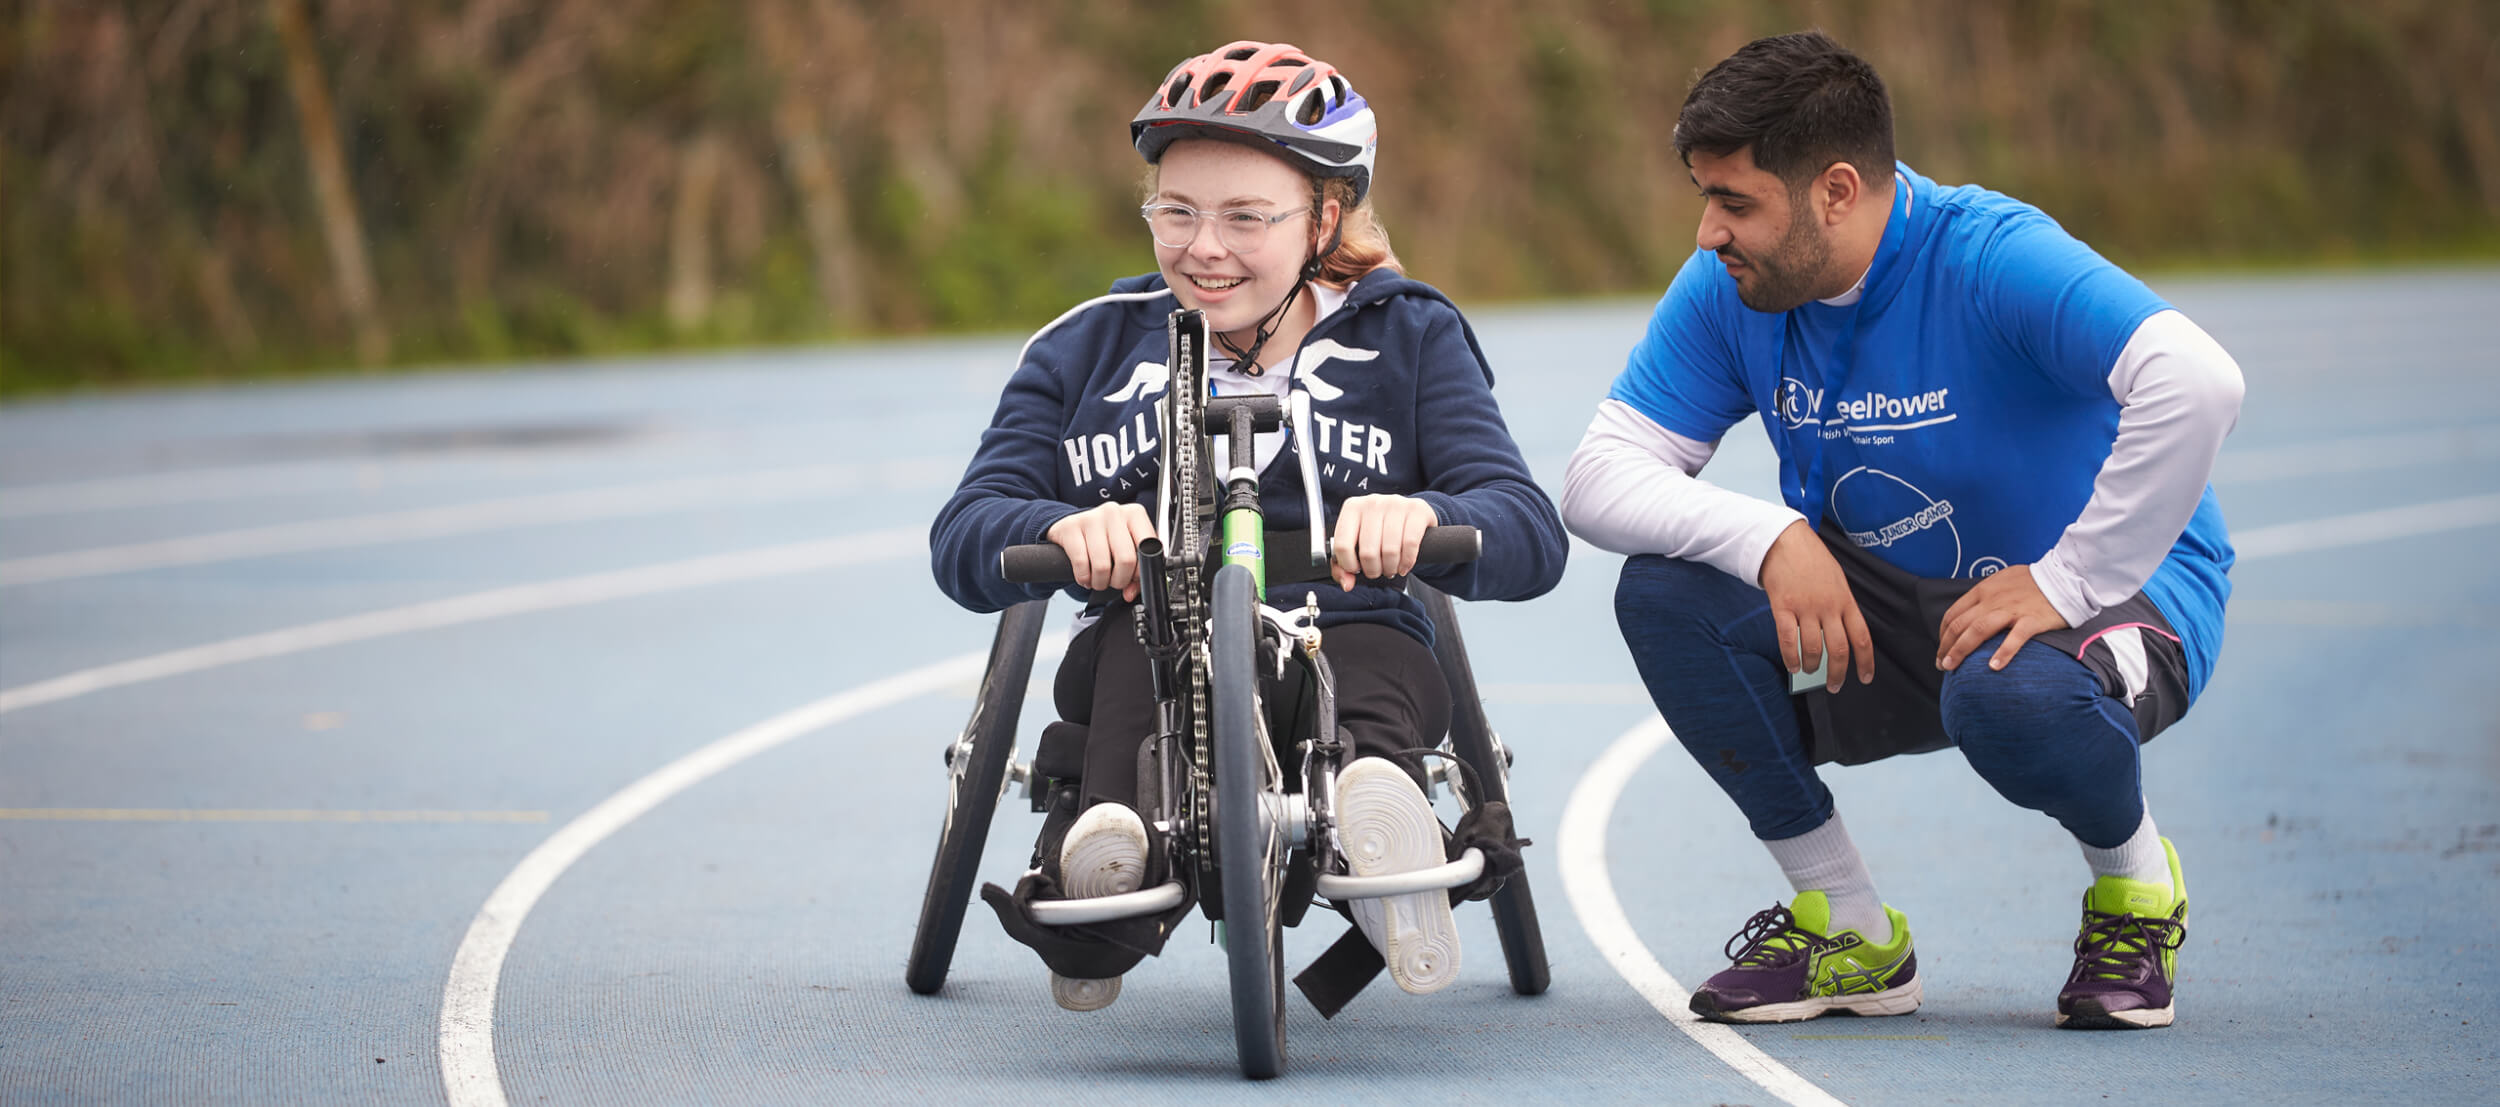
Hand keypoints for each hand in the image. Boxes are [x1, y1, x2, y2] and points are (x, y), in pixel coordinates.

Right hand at [1043, 501, 1155, 601]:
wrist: (1072, 529)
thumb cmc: (1104, 540)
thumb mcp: (1125, 549)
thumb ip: (1135, 572)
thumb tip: (1131, 592)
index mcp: (1134, 514)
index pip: (1147, 548)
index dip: (1140, 571)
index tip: (1133, 577)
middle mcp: (1114, 512)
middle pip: (1126, 559)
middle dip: (1120, 580)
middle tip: (1114, 581)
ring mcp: (1091, 518)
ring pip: (1103, 565)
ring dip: (1100, 582)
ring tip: (1098, 579)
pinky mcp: (1070, 527)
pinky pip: (1081, 563)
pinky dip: (1084, 577)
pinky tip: (1085, 575)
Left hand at [1328, 494, 1437, 590]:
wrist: (1411, 514)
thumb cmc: (1380, 530)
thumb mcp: (1359, 543)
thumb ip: (1344, 567)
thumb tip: (1347, 584)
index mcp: (1352, 508)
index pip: (1342, 545)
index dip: (1349, 566)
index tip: (1356, 569)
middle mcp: (1372, 503)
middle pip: (1368, 551)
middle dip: (1373, 570)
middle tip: (1377, 572)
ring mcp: (1395, 504)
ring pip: (1390, 550)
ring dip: (1390, 568)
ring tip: (1390, 569)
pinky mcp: (1416, 510)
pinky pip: (1410, 544)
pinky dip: (1407, 562)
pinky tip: (1404, 565)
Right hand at [1757, 521, 1874, 691]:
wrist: (1785, 540)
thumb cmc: (1811, 559)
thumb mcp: (1837, 580)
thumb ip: (1840, 606)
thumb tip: (1840, 633)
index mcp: (1845, 601)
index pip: (1862, 638)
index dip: (1865, 662)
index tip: (1865, 678)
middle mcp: (1828, 607)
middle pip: (1839, 649)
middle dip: (1837, 673)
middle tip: (1834, 686)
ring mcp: (1806, 607)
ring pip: (1813, 648)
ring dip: (1813, 666)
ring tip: (1809, 672)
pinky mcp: (1783, 607)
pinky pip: (1789, 640)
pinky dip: (1791, 658)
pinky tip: (1793, 666)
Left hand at [1935, 564, 2068, 671]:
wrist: (2065, 576)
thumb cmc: (2034, 581)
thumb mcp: (2002, 580)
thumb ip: (1987, 595)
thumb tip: (1972, 612)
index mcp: (1984, 590)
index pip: (1954, 613)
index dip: (1943, 633)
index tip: (1942, 648)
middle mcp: (1993, 599)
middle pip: (1960, 625)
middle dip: (1946, 646)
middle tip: (1942, 665)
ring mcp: (2012, 609)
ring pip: (1978, 630)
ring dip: (1961, 650)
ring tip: (1952, 667)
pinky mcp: (2032, 619)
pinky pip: (2015, 637)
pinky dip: (2003, 652)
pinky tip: (1994, 667)